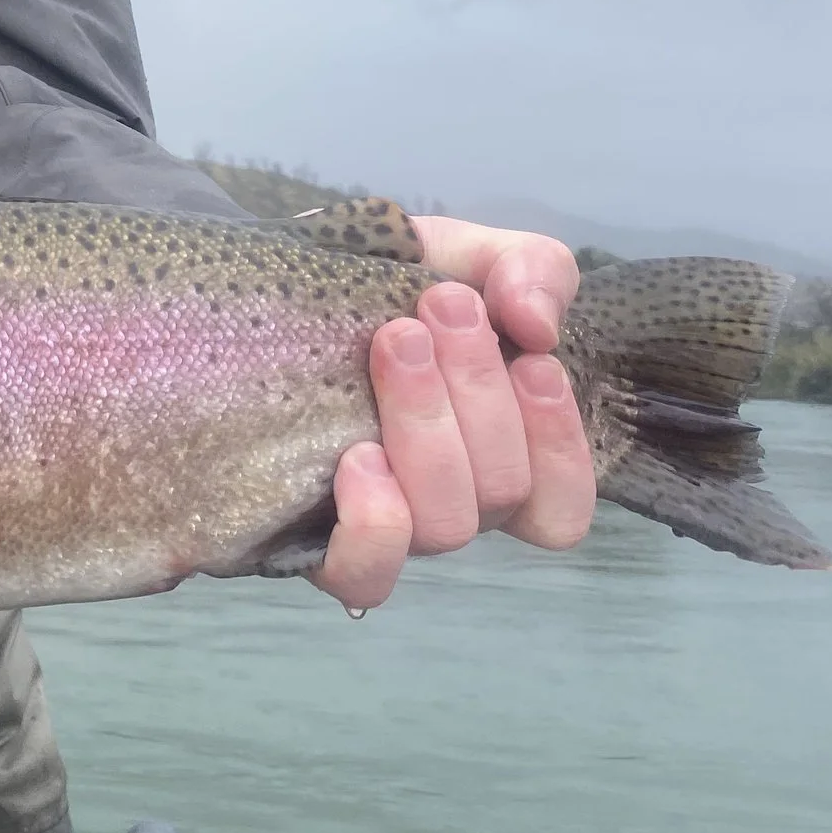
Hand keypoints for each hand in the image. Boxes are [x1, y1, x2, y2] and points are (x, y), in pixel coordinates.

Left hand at [313, 219, 596, 611]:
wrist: (271, 283)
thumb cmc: (379, 280)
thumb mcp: (460, 254)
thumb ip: (526, 270)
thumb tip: (538, 325)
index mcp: (491, 452)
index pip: (559, 506)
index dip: (560, 442)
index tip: (530, 355)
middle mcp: (444, 501)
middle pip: (500, 492)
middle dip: (478, 390)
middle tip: (440, 305)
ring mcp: (382, 525)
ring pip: (444, 527)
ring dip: (430, 429)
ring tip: (396, 344)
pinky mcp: (311, 540)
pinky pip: (362, 578)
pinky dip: (375, 524)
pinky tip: (356, 458)